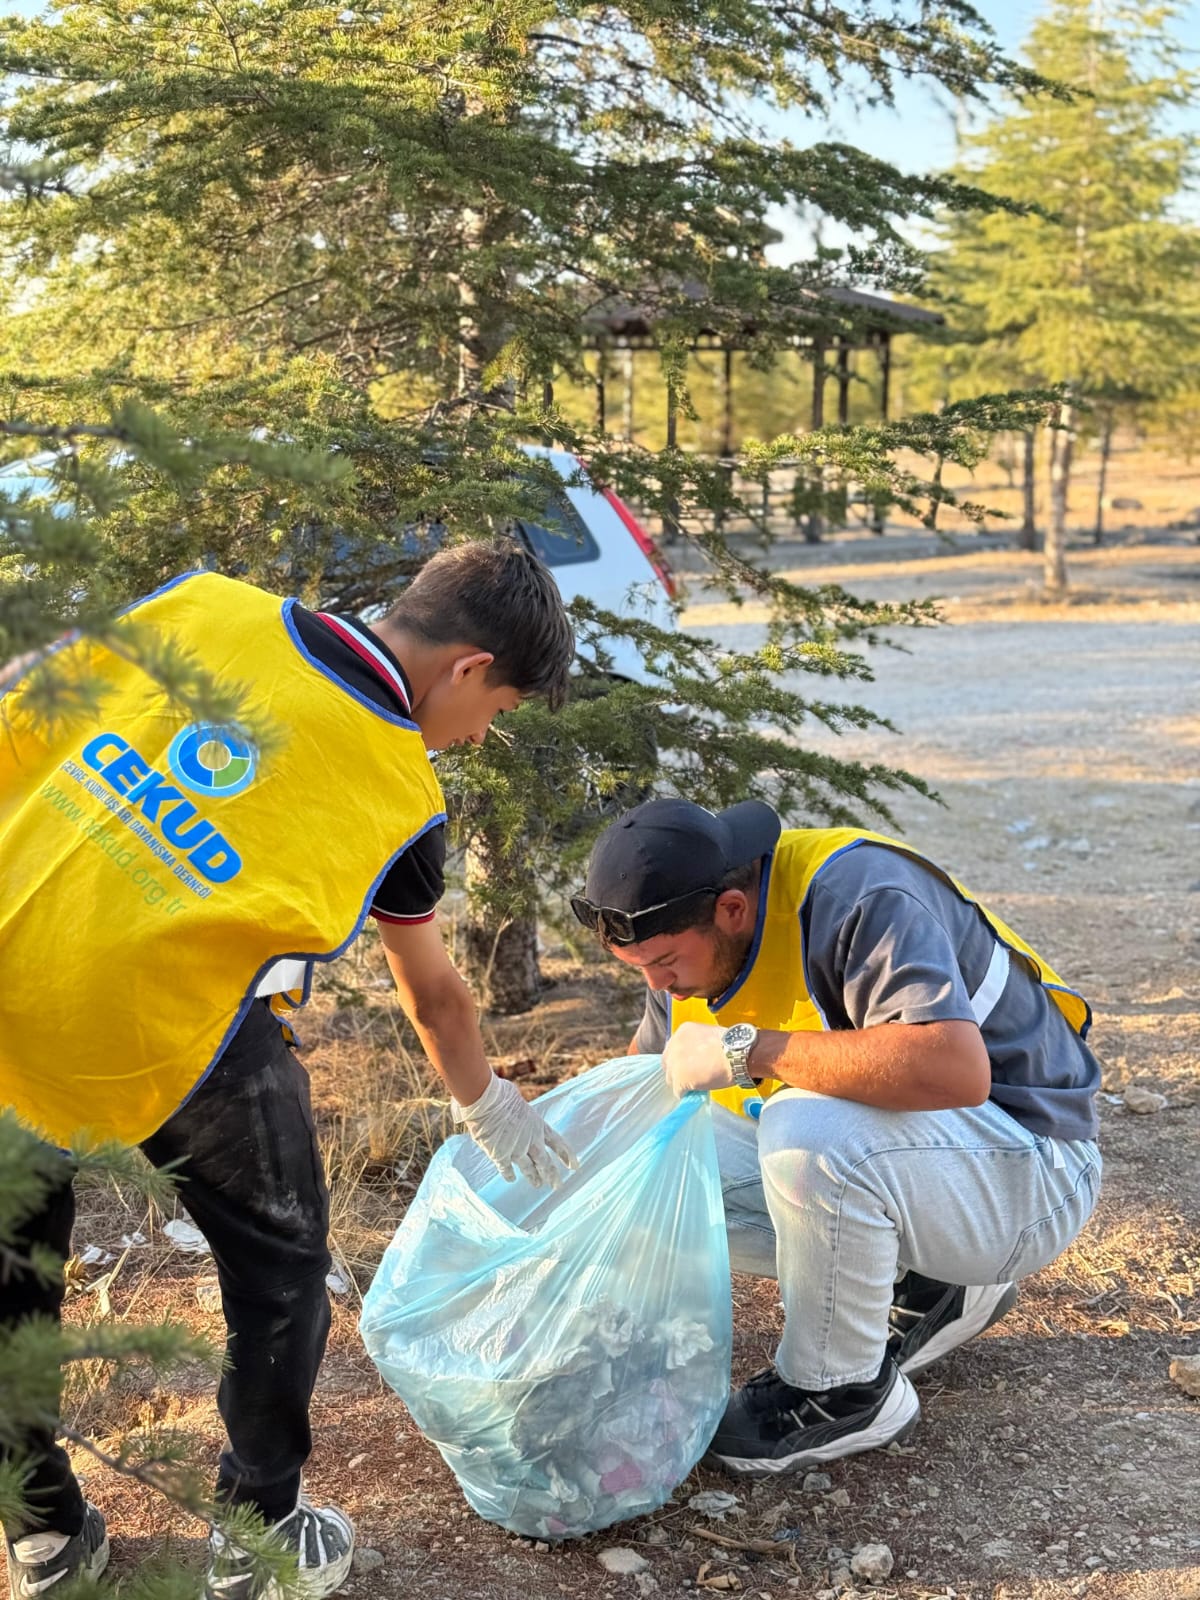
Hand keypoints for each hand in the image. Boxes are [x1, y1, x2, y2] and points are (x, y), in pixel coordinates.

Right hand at [452, 1072, 578, 1188]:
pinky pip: (506, 1169)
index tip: (574, 1166)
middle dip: (552, 1174)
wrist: (486, 1102)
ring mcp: (516, 1150)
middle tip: (557, 1185)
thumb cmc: (501, 1094)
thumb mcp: (518, 1102)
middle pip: (545, 1162)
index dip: (566, 1156)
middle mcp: (530, 1140)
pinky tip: (511, 1179)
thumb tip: (517, 1110)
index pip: (557, 1143)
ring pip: (529, 1169)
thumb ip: (521, 1113)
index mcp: (537, 1125)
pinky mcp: (500, 1156)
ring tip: (538, 1185)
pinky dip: (508, 1174)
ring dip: (533, 1177)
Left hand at [662, 1021, 734, 1097]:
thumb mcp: (710, 1035)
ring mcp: (675, 1062)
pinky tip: (695, 1092)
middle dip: (677, 1070)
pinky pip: (678, 1090)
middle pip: (668, 1062)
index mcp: (683, 1031)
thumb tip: (700, 1055)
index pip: (674, 1048)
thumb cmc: (732, 1044)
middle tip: (690, 1077)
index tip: (690, 1064)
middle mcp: (675, 1044)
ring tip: (694, 1086)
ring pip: (671, 1077)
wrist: (736, 1054)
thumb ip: (699, 1043)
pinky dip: (685, 1093)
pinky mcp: (679, 1078)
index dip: (682, 1058)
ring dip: (681, 1082)